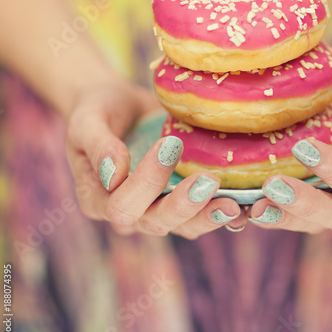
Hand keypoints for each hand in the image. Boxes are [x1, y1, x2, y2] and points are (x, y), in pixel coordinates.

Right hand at [66, 77, 243, 237]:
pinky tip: (244, 206)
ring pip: (184, 226)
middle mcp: (130, 213)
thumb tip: (113, 174)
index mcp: (98, 200)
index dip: (146, 182)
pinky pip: (201, 214)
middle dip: (184, 204)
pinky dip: (222, 213)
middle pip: (156, 223)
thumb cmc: (98, 110)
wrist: (119, 104)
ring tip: (234, 205)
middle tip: (209, 180)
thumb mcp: (87, 121)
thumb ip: (98, 146)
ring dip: (209, 216)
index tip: (169, 146)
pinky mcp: (182, 200)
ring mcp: (158, 209)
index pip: (122, 205)